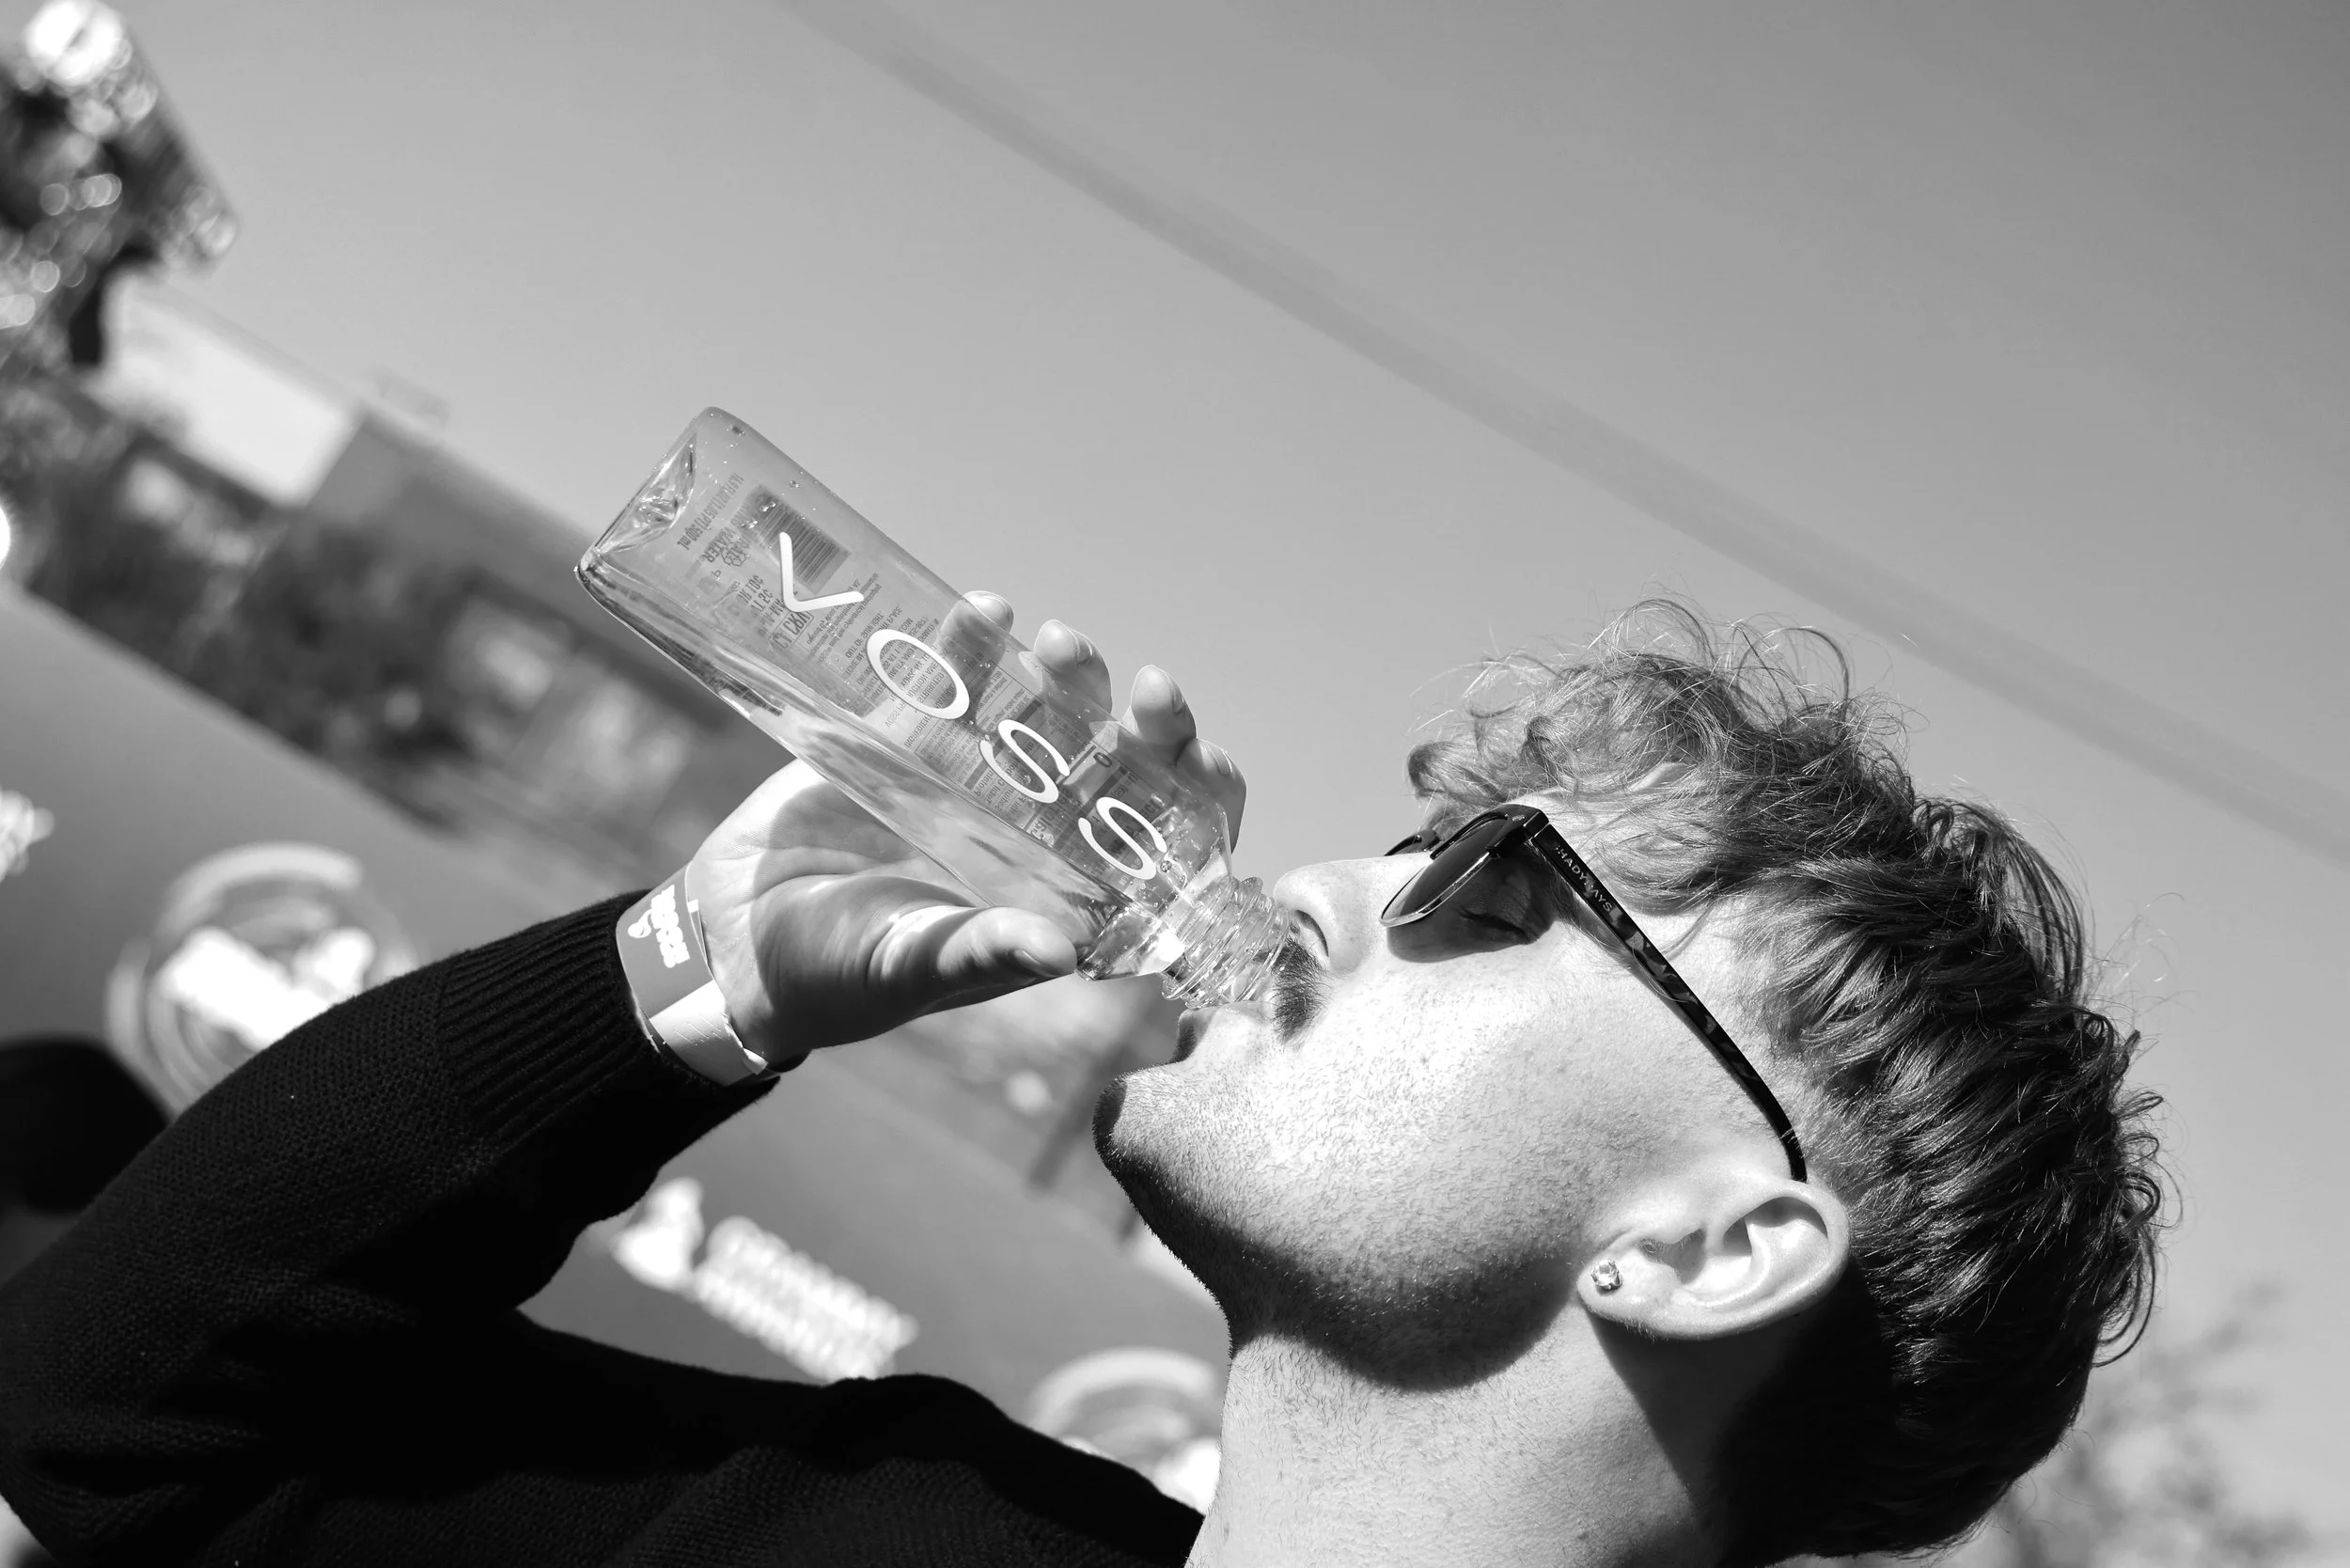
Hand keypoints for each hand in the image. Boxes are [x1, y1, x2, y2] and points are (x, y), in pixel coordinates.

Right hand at [685, 593, 1246, 1064]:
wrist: (729, 940)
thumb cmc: (836, 982)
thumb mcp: (910, 969)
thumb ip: (981, 954)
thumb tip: (1063, 953)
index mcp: (1062, 899)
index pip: (1160, 848)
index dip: (1199, 804)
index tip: (1207, 762)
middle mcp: (1035, 837)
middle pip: (1118, 768)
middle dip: (1145, 726)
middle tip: (1144, 691)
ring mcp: (976, 783)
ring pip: (1049, 717)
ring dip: (1069, 679)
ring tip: (1056, 646)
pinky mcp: (908, 741)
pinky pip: (956, 684)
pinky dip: (974, 646)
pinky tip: (985, 614)